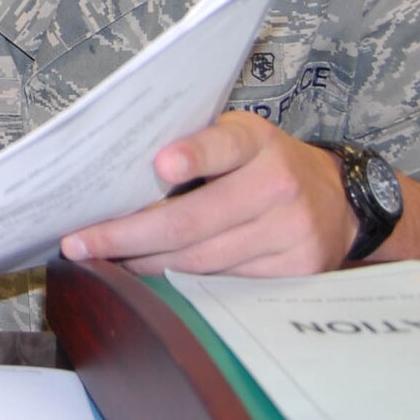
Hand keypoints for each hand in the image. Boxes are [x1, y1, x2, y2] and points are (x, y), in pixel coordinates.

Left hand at [60, 112, 354, 276]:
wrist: (339, 200)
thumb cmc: (264, 163)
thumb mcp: (238, 138)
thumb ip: (194, 148)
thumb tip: (120, 175)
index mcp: (256, 142)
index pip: (224, 145)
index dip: (194, 155)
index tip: (161, 164)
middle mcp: (277, 184)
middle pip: (192, 219)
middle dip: (127, 234)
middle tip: (80, 242)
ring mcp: (290, 230)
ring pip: (201, 258)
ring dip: (146, 262)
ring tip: (107, 258)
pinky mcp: (296, 269)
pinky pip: (223, 281)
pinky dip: (182, 279)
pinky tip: (153, 271)